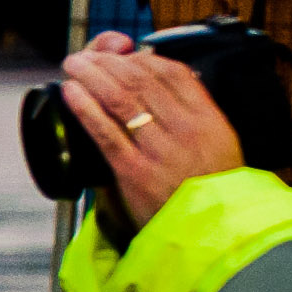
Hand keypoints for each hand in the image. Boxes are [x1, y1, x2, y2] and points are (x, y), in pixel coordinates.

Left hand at [58, 32, 242, 224]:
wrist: (211, 236)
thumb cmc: (211, 191)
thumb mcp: (220, 146)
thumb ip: (196, 115)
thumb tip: (173, 83)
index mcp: (208, 120)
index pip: (172, 73)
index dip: (141, 58)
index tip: (123, 54)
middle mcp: (185, 130)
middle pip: (141, 80)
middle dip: (109, 62)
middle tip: (88, 55)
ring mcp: (159, 151)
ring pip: (121, 99)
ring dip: (92, 76)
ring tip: (74, 65)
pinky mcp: (134, 172)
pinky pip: (105, 132)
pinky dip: (85, 107)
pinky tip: (71, 92)